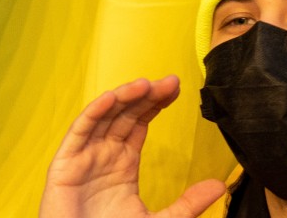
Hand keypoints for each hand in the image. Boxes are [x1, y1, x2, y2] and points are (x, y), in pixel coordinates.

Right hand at [40, 76, 225, 217]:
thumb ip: (188, 204)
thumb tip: (221, 185)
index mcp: (123, 163)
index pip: (140, 123)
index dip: (156, 104)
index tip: (176, 88)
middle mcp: (104, 153)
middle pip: (124, 114)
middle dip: (145, 96)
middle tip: (169, 82)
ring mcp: (84, 155)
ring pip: (104, 116)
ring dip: (123, 98)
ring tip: (145, 85)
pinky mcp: (65, 162)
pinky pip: (79, 131)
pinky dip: (93, 113)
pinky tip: (110, 98)